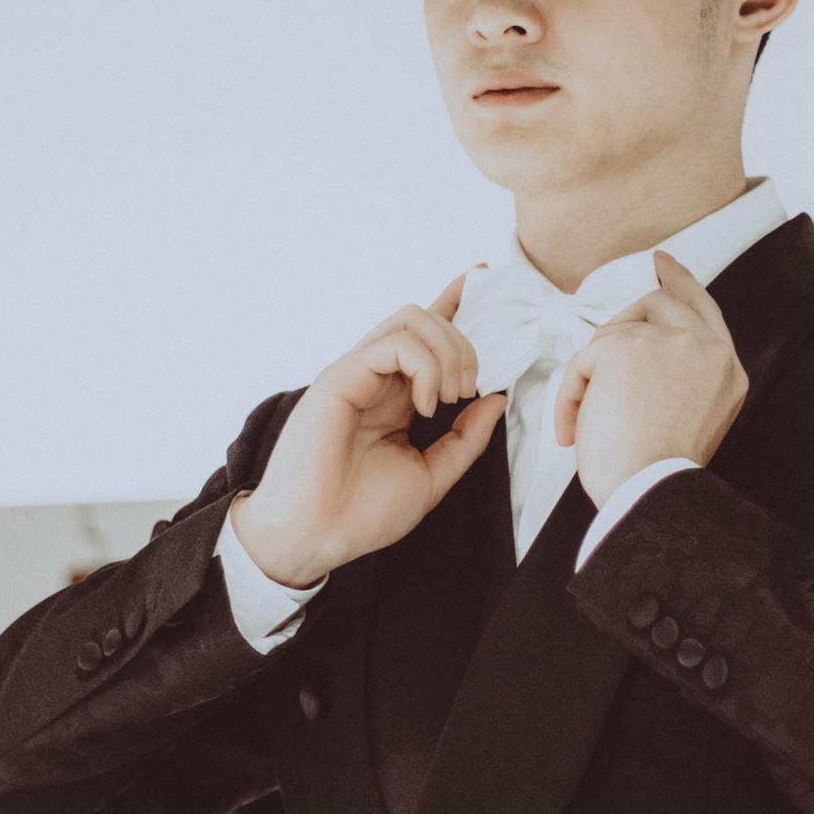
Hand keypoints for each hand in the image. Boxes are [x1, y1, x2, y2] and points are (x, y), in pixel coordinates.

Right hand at [231, 275, 506, 589]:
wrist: (317, 537)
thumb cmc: (363, 513)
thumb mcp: (432, 474)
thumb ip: (465, 438)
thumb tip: (496, 399)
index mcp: (395, 395)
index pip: (425, 334)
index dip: (454, 301)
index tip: (482, 275)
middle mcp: (375, 377)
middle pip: (426, 318)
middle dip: (463, 344)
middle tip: (467, 391)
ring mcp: (355, 373)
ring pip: (410, 319)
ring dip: (446, 350)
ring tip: (449, 396)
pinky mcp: (339, 378)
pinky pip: (392, 345)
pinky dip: (424, 366)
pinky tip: (427, 404)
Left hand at [551, 249, 748, 506]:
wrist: (649, 494)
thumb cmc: (658, 475)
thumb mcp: (690, 418)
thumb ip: (679, 377)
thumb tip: (637, 348)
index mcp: (727, 370)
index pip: (704, 311)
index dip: (682, 284)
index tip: (664, 265)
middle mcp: (708, 348)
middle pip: (663, 304)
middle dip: (633, 310)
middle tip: (617, 319)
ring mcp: (671, 341)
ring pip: (617, 330)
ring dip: (594, 372)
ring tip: (588, 420)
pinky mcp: (628, 346)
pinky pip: (586, 356)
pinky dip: (571, 392)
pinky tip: (573, 427)